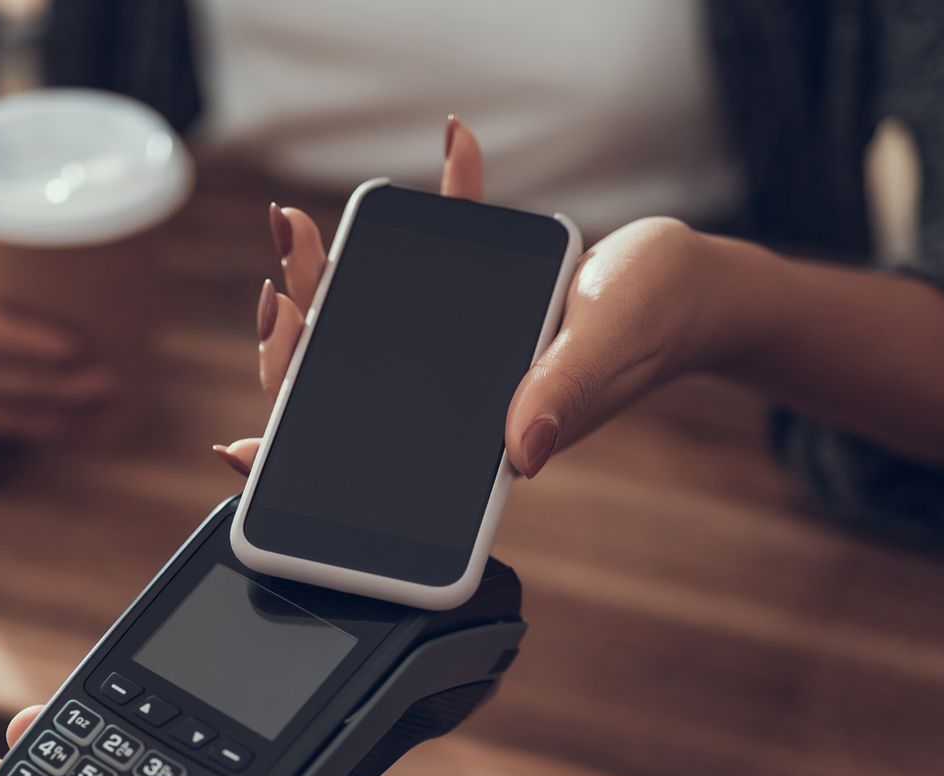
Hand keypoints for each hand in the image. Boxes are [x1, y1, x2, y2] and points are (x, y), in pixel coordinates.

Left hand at [213, 116, 731, 480]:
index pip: (370, 443)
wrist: (699, 288)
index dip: (307, 456)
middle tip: (280, 290)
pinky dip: (444, 201)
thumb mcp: (608, 351)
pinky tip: (454, 150)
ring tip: (299, 224)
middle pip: (350, 374)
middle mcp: (458, 386)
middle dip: (300, 339)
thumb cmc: (661, 322)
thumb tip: (519, 450)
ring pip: (372, 312)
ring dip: (333, 269)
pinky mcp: (484, 289)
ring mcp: (464, 339)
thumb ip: (564, 393)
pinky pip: (442, 249)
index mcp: (478, 421)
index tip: (244, 451)